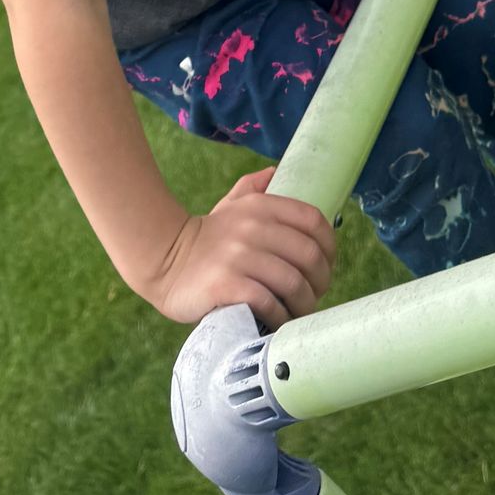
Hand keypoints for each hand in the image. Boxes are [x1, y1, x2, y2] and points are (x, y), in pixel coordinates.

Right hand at [145, 167, 335, 327]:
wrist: (165, 261)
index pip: (314, 221)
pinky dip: (280, 317)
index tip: (326, 266)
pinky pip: (267, 302)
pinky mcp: (225, 284)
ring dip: (303, 305)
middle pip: (309, 256)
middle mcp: (252, 227)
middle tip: (313, 297)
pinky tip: (278, 323)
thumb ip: (253, 188)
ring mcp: (238, 256)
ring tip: (297, 315)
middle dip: (319, 282)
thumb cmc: (207, 239)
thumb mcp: (230, 206)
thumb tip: (275, 171)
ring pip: (292, 282)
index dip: (329, 247)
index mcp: (261, 206)